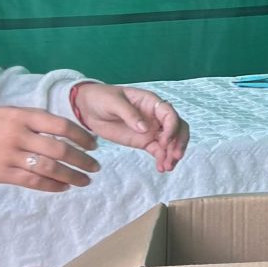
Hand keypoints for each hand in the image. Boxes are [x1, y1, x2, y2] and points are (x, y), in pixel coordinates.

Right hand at [0, 107, 98, 192]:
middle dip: (82, 160)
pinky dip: (52, 186)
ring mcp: (10, 155)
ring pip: (50, 168)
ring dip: (72, 176)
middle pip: (60, 149)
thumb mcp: (6, 112)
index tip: (94, 145)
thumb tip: (61, 130)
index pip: (61, 125)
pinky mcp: (1, 174)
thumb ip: (32, 120)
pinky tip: (63, 187)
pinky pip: (33, 181)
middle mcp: (19, 135)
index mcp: (22, 116)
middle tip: (95, 167)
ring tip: (85, 181)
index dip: (82, 136)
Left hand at [70, 83, 189, 173]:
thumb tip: (145, 128)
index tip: (164, 141)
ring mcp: (151, 130)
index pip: (170, 114)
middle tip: (175, 157)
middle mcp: (156, 116)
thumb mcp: (113, 102)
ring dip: (172, 154)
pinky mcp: (144, 141)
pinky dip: (162, 159)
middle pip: (178, 128)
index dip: (172, 128)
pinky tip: (161, 168)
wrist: (88, 108)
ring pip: (171, 141)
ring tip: (167, 167)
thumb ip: (129, 114)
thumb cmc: (102, 98)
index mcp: (151, 102)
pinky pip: (158, 150)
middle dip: (179, 142)